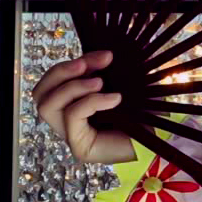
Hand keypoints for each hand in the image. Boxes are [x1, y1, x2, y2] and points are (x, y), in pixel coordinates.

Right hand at [33, 49, 138, 165]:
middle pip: (39, 94)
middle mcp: (66, 121)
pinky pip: (72, 116)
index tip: (102, 55)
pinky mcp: (80, 147)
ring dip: (71, 87)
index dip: (70, 64)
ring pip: (46, 106)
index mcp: (72, 104)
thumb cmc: (144, 114)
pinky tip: (115, 99)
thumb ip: (106, 71)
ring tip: (99, 82)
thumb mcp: (121, 85)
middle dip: (60, 73)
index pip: (52, 82)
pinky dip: (92, 101)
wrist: (162, 139)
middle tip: (85, 65)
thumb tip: (103, 54)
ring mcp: (71, 135)